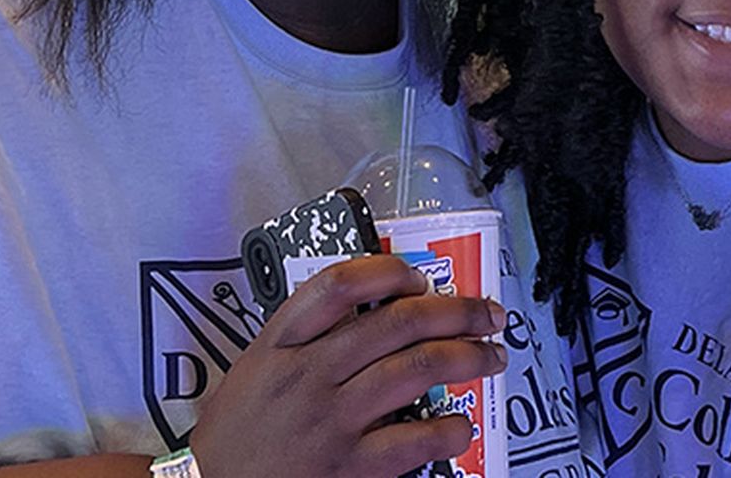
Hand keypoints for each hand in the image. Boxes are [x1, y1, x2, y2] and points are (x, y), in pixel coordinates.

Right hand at [189, 254, 506, 476]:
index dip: (389, 272)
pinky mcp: (349, 467)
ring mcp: (331, 419)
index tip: (419, 277)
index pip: (339, 285)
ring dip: (467, 356)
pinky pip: (414, 440)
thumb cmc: (240, 432)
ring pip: (415, 369)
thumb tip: (377, 312)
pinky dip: (449, 429)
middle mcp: (308, 374)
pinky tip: (461, 425)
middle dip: (456, 310)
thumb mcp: (257, 367)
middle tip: (486, 313)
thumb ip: (306, 338)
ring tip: (490, 356)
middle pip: (397, 322)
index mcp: (281, 343)